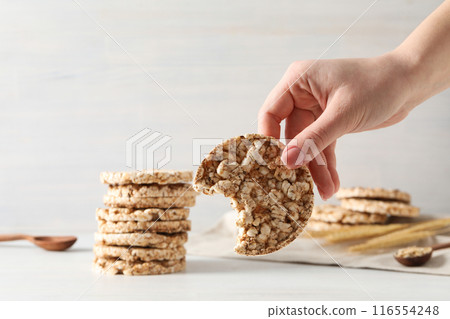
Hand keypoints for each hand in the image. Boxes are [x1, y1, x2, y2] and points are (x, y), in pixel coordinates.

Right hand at [258, 54, 415, 199]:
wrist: (408, 83)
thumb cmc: (378, 85)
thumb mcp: (343, 114)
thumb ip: (314, 139)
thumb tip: (286, 162)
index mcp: (298, 81)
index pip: (270, 112)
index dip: (269, 139)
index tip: (273, 165)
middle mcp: (302, 95)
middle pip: (291, 135)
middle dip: (301, 161)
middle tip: (302, 187)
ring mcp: (315, 110)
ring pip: (308, 145)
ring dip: (317, 168)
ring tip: (327, 191)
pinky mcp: (329, 122)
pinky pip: (322, 146)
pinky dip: (328, 164)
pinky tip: (332, 183)